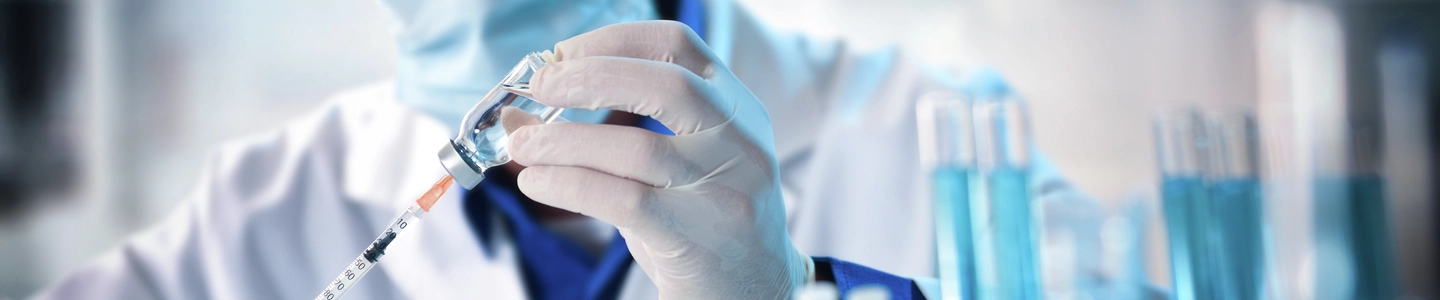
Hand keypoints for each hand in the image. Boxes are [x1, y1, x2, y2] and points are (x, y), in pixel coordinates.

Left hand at [503, 21, 811, 298]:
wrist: (753, 293)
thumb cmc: (703, 224)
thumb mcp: (667, 169)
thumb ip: (602, 137)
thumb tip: (515, 117)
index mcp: (738, 108)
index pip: (680, 47)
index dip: (615, 40)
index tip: (564, 53)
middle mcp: (740, 142)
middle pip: (666, 84)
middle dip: (590, 77)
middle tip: (541, 87)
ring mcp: (724, 189)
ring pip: (635, 147)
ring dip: (563, 141)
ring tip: (522, 145)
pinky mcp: (698, 235)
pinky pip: (620, 199)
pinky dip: (567, 184)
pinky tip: (539, 182)